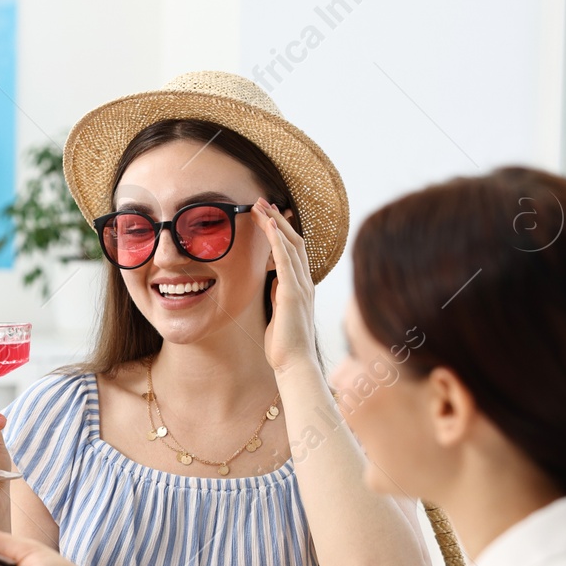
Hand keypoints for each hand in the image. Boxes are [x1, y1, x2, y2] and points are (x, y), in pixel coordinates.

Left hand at [255, 200, 315, 375]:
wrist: (295, 364)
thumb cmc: (286, 345)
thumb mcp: (280, 313)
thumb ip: (279, 296)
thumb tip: (274, 282)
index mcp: (301, 287)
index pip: (293, 251)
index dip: (282, 230)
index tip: (269, 215)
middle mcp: (305, 282)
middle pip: (293, 241)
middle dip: (277, 219)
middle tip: (261, 201)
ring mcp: (301, 286)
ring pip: (290, 245)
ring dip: (275, 223)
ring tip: (260, 205)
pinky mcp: (293, 293)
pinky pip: (286, 260)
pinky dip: (277, 241)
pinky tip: (269, 226)